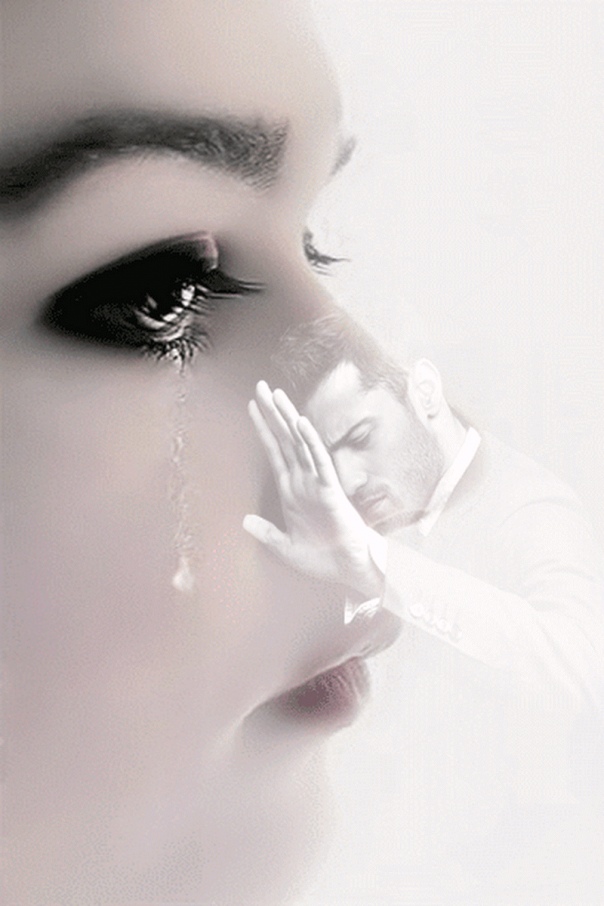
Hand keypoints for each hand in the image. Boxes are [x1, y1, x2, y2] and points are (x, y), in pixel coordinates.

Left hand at [243, 381, 383, 598]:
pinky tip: (301, 424)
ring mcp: (316, 482)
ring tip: (276, 395)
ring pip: (300, 443)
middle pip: (284, 439)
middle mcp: (302, 480)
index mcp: (291, 490)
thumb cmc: (322, 559)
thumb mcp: (285, 547)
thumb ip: (266, 533)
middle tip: (260, 386)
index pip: (273, 452)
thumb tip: (243, 521)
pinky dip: (311, 443)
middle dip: (272, 413)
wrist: (347, 570)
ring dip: (288, 419)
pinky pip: (320, 462)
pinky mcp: (331, 490)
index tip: (250, 406)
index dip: (262, 429)